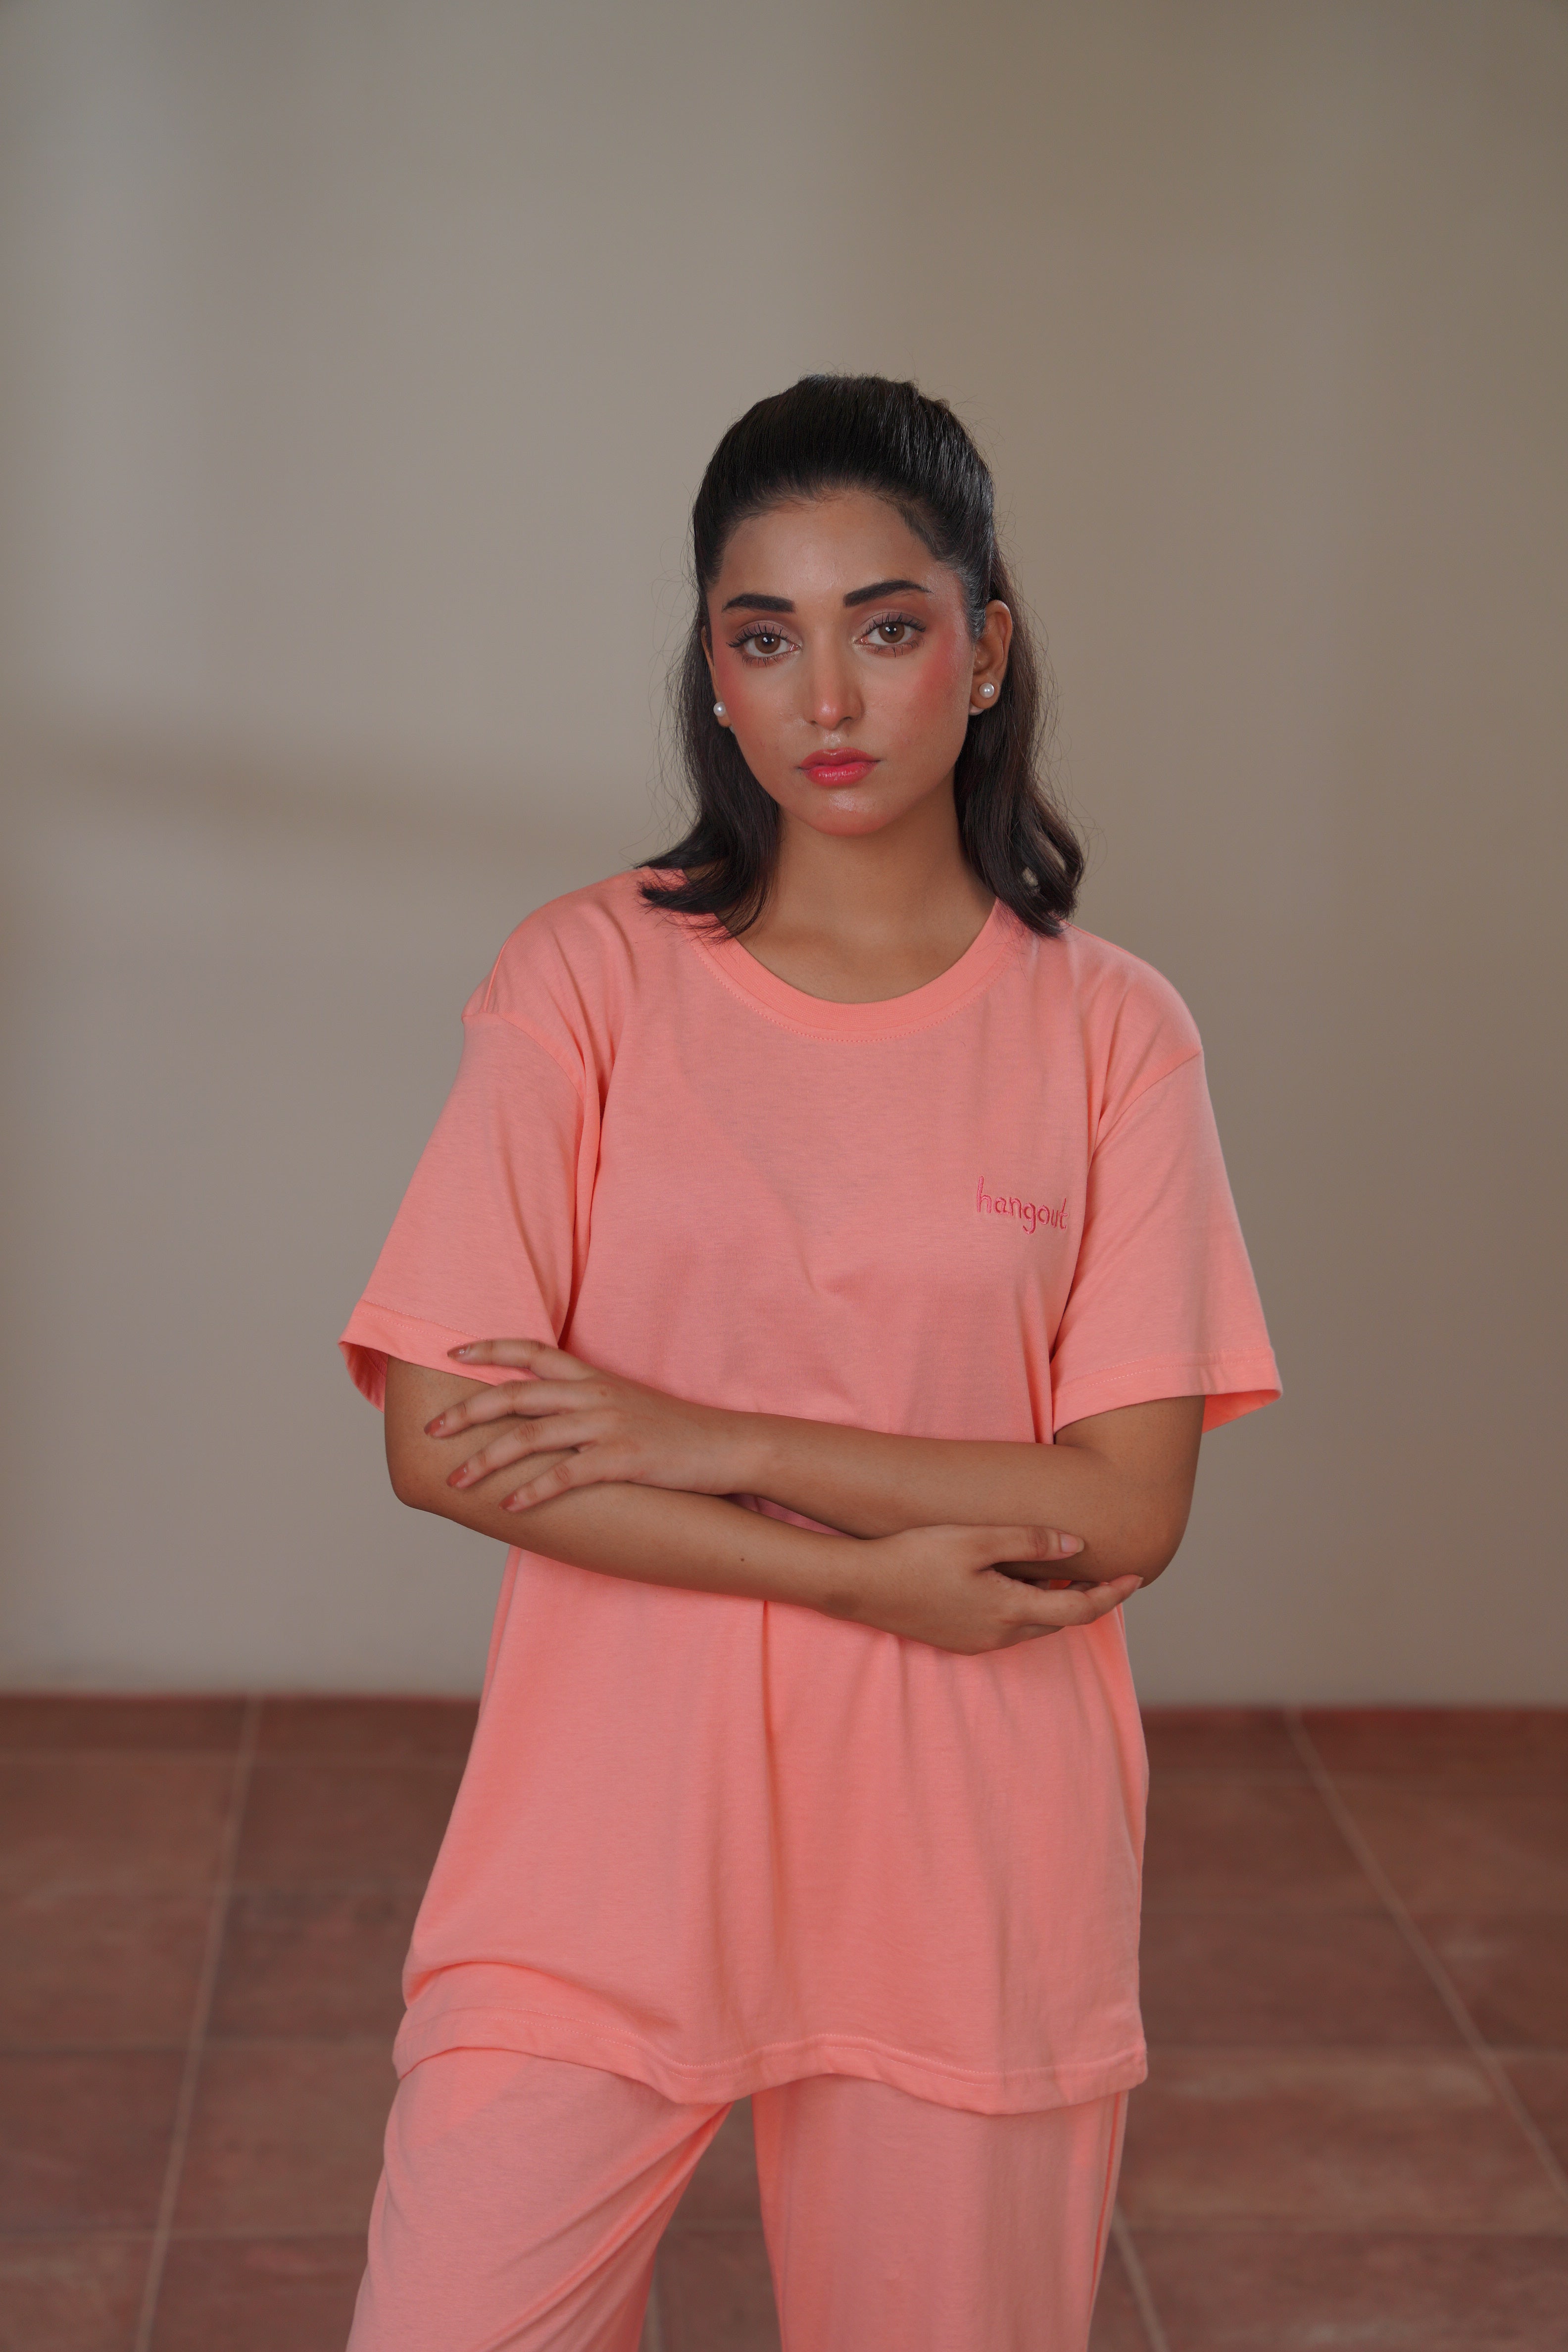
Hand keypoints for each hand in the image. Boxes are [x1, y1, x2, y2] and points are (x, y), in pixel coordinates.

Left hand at [428, 1338, 755, 1509]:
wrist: (727, 1445)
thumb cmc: (673, 1430)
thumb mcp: (624, 1404)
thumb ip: (582, 1405)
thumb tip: (538, 1420)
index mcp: (593, 1378)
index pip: (532, 1351)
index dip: (490, 1348)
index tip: (451, 1353)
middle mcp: (595, 1395)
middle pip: (517, 1394)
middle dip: (468, 1411)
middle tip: (431, 1429)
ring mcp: (609, 1425)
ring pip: (532, 1436)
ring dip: (488, 1460)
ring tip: (457, 1481)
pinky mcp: (625, 1458)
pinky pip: (568, 1475)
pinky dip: (534, 1491)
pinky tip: (509, 1506)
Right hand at [833, 1524, 1138, 1654]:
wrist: (860, 1585)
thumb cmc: (915, 1555)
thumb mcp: (975, 1538)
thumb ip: (1029, 1542)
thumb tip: (1078, 1548)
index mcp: (1009, 1611)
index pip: (1080, 1608)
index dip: (1113, 1593)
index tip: (1138, 1576)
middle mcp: (999, 1635)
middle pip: (1060, 1619)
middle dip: (1088, 1597)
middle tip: (1107, 1569)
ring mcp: (978, 1642)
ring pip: (1034, 1624)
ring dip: (1056, 1602)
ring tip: (1068, 1571)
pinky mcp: (959, 1639)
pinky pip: (1009, 1626)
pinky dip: (1028, 1607)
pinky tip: (1019, 1582)